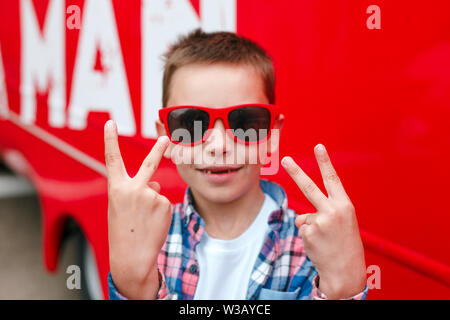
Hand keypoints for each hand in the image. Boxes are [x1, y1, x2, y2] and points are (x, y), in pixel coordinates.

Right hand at [104, 120, 171, 298]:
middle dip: (158, 149)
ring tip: (144, 221)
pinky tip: (153, 223)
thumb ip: (137, 190)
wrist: (132, 257)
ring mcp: (151, 195)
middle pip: (148, 164)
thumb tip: (157, 183)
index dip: (110, 140)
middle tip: (165, 138)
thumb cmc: (123, 231)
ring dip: (153, 204)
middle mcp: (133, 188)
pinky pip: (164, 202)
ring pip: (156, 192)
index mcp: (116, 189)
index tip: (110, 123)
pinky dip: (160, 212)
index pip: (112, 160)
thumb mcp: (121, 208)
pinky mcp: (164, 203)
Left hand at [281, 144, 365, 298]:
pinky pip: (302, 229)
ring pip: (304, 217)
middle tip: (285, 159)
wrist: (346, 272)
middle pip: (309, 187)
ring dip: (311, 228)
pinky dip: (307, 237)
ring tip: (325, 240)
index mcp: (345, 206)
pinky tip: (318, 245)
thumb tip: (302, 216)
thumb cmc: (346, 245)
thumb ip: (325, 211)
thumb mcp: (343, 222)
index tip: (318, 146)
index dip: (325, 162)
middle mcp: (332, 211)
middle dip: (296, 172)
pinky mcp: (308, 233)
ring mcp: (319, 222)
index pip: (333, 179)